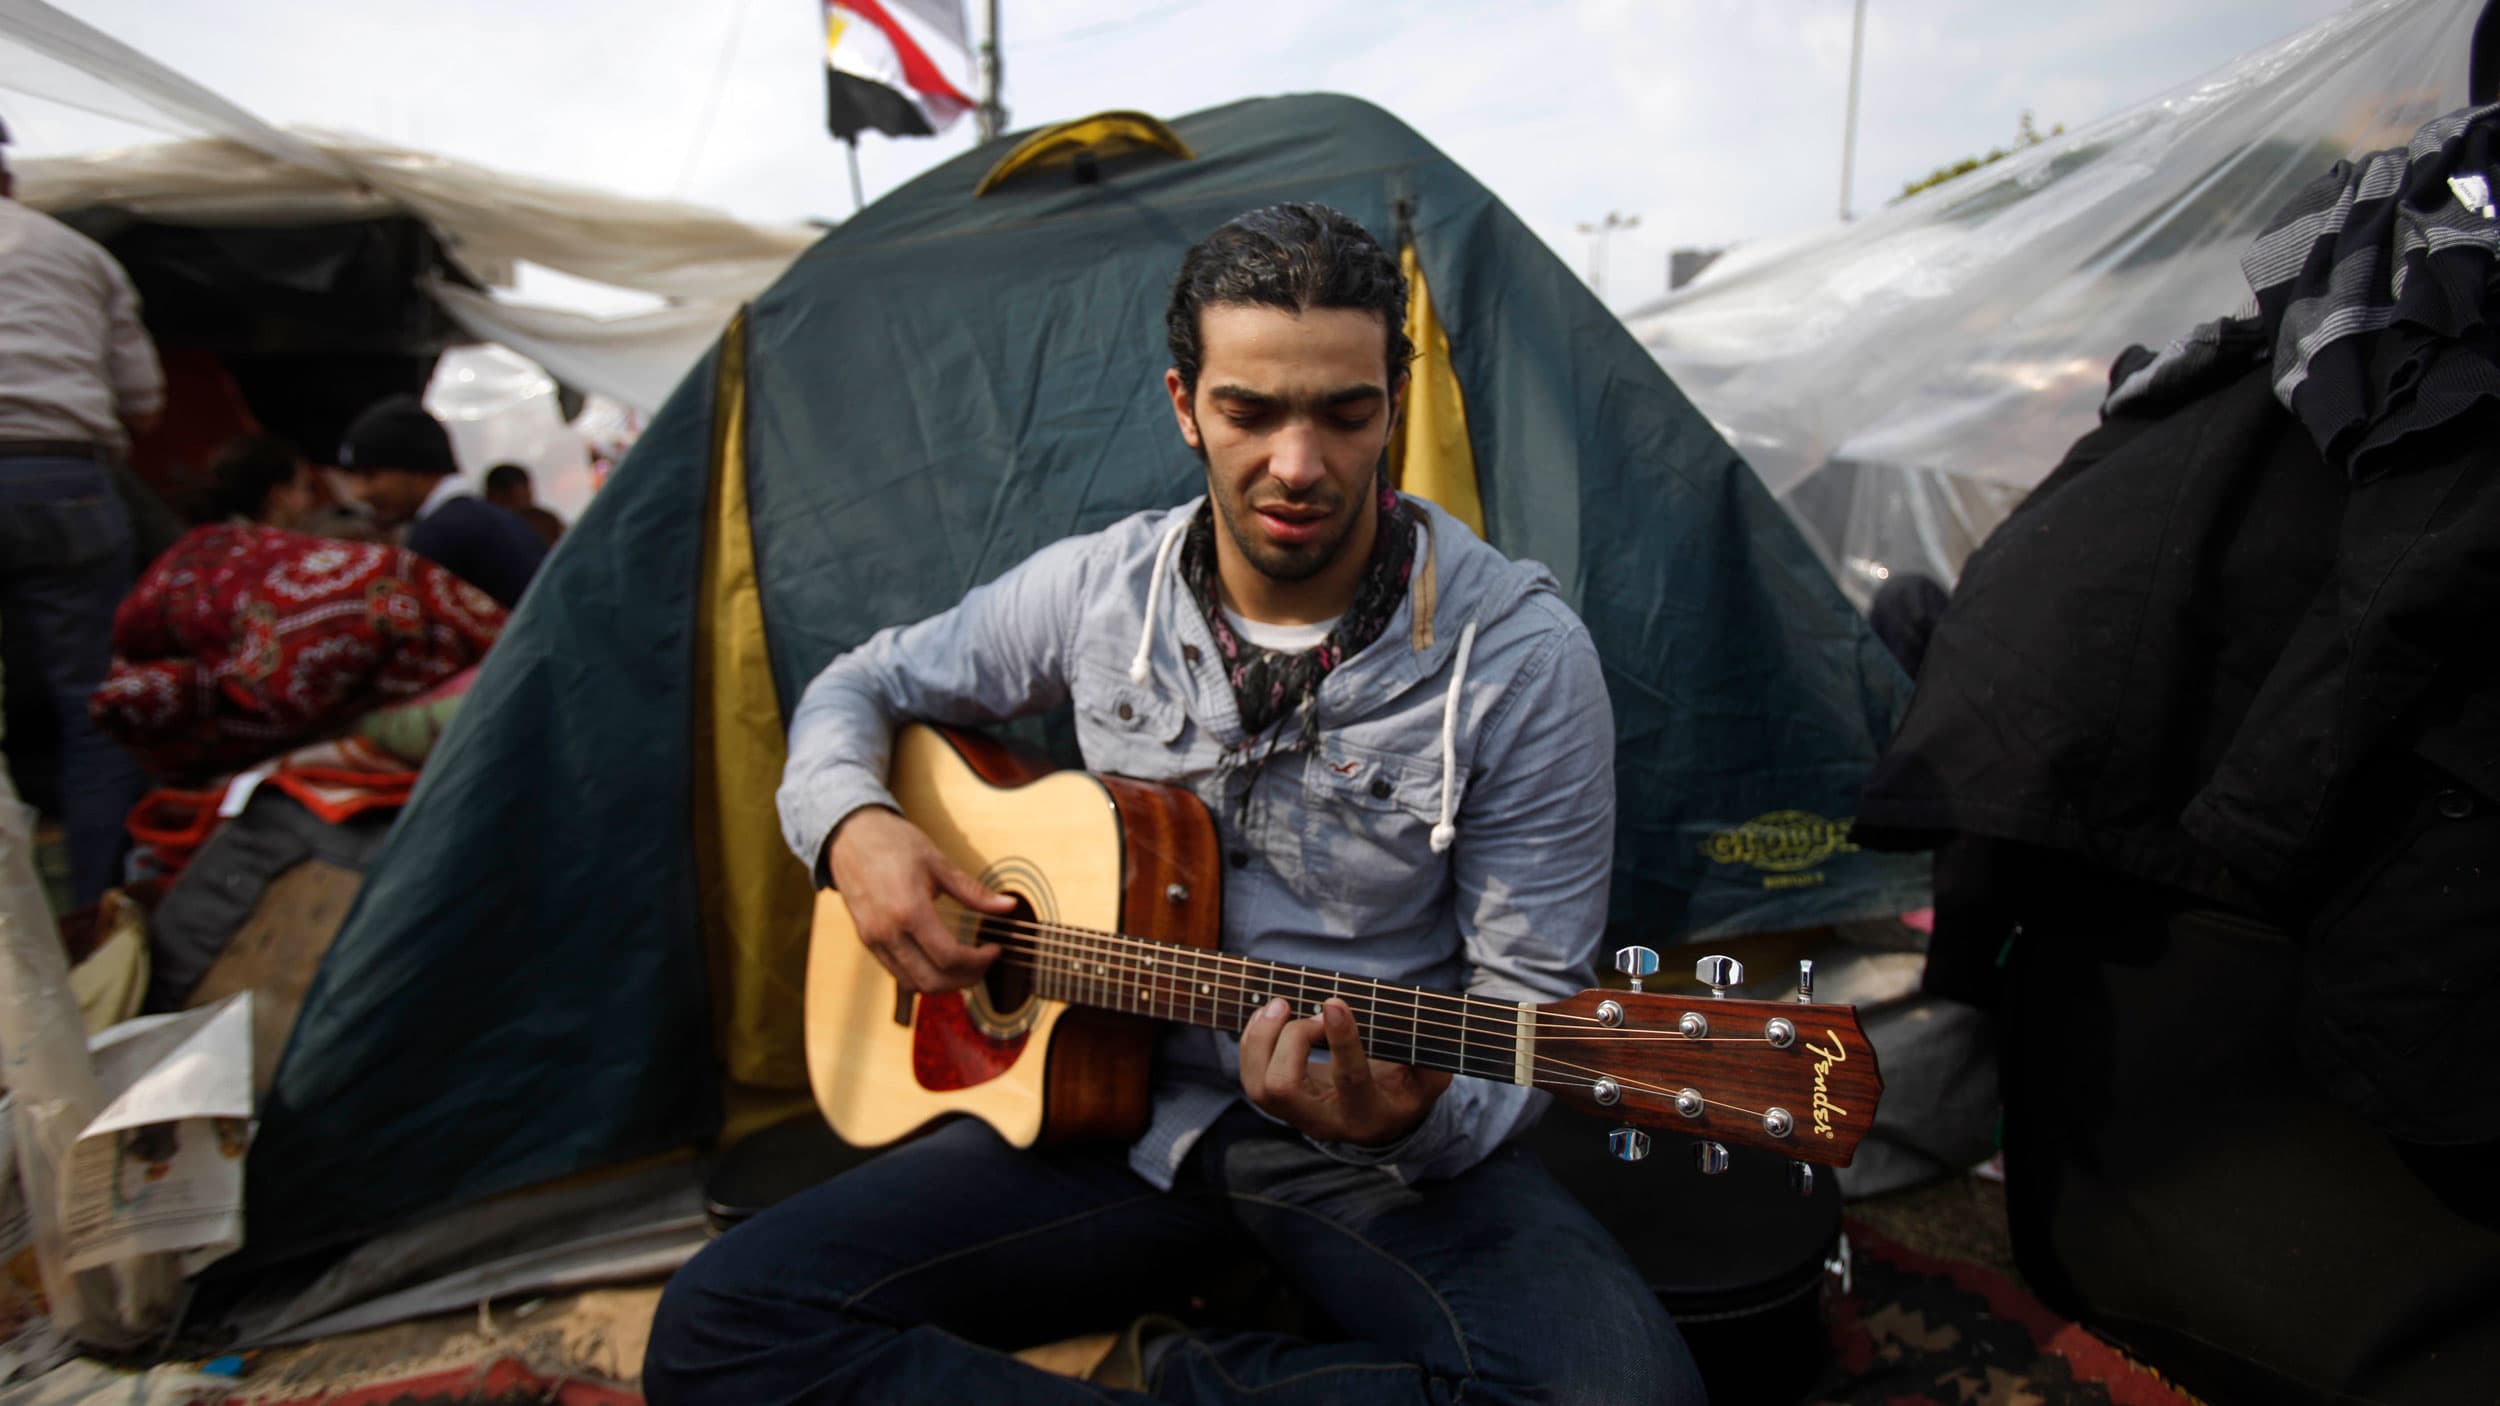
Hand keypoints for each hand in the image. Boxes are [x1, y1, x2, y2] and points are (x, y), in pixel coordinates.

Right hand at [825, 805, 1014, 993]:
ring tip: (966, 966)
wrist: (850, 835)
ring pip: (913, 983)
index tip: (993, 950)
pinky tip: (940, 960)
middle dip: (965, 979)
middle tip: (984, 964)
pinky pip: (897, 972)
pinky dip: (922, 975)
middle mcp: (887, 931)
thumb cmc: (893, 843)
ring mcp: (873, 939)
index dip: (978, 961)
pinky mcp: (867, 940)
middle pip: (931, 980)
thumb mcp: (939, 863)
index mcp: (909, 910)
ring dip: (944, 984)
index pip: (949, 957)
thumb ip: (974, 892)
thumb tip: (1008, 906)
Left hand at [1238, 997, 1452, 1147]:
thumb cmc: (1404, 1091)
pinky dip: (1252, 1040)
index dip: (1341, 1040)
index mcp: (1368, 1114)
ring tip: (1283, 1005)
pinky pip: (1249, 1077)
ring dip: (1262, 1038)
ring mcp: (1295, 1116)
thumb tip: (1427, 1030)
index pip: (1349, 1079)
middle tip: (1317, 1010)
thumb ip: (1432, 1061)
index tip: (1334, 1002)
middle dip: (1292, 1038)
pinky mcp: (1276, 1103)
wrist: (1377, 1122)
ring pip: (1258, 1086)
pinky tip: (1271, 1015)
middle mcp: (1325, 1122)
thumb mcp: (1428, 1082)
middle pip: (1283, 1087)